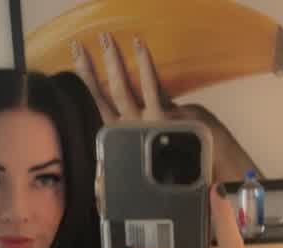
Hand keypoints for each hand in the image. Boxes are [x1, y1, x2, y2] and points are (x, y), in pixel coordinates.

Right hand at [71, 32, 262, 181]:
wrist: (206, 173)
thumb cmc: (182, 160)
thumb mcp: (154, 147)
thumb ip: (139, 137)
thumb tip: (125, 139)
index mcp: (123, 136)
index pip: (99, 106)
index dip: (86, 83)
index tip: (77, 62)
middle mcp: (130, 130)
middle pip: (103, 96)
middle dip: (89, 70)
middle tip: (78, 46)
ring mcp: (146, 124)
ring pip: (122, 90)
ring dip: (112, 63)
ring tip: (104, 39)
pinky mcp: (164, 118)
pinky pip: (152, 87)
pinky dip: (145, 65)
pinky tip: (139, 45)